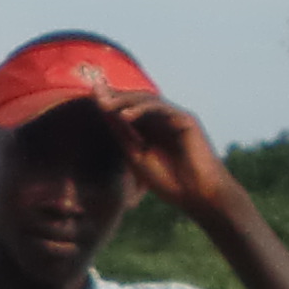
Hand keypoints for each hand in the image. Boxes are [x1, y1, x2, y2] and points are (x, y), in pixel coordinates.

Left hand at [96, 92, 239, 218]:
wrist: (198, 196)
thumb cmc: (169, 181)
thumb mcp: (136, 156)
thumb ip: (122, 134)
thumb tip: (104, 112)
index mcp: (150, 129)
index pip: (127, 110)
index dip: (110, 102)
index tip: (91, 96)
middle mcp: (162, 120)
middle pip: (136, 101)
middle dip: (115, 96)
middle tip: (96, 93)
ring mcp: (174, 118)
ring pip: (148, 101)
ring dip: (126, 101)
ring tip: (107, 105)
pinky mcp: (185, 119)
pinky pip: (162, 108)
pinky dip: (143, 109)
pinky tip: (126, 116)